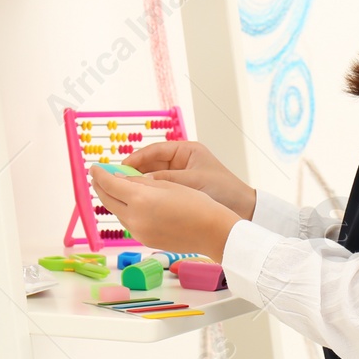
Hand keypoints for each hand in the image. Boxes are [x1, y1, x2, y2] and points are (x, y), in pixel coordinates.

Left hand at [89, 166, 240, 260]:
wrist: (212, 230)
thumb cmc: (196, 203)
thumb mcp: (168, 185)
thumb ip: (141, 183)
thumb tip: (121, 180)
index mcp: (140, 199)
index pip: (110, 184)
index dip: (100, 174)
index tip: (94, 168)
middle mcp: (134, 217)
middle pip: (108, 200)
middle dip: (100, 187)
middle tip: (98, 177)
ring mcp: (139, 231)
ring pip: (118, 213)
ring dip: (113, 200)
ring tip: (116, 189)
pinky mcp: (145, 240)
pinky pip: (130, 223)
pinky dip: (126, 212)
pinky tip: (133, 205)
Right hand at [121, 140, 255, 219]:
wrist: (243, 208)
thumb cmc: (223, 189)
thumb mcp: (193, 181)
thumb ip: (167, 179)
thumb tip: (140, 181)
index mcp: (186, 150)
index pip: (154, 150)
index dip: (136, 158)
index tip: (121, 168)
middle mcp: (181, 161)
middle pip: (150, 163)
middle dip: (134, 172)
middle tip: (115, 182)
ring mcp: (179, 175)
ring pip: (152, 177)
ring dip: (139, 184)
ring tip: (123, 192)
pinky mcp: (180, 190)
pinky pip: (159, 189)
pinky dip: (149, 193)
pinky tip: (138, 201)